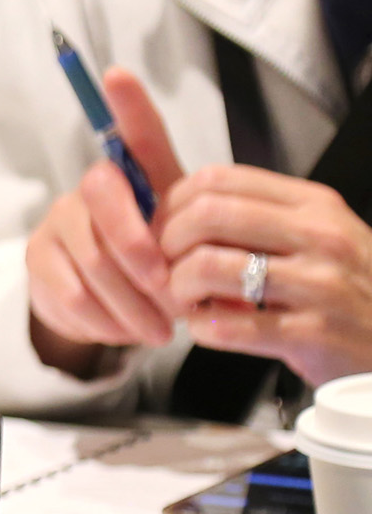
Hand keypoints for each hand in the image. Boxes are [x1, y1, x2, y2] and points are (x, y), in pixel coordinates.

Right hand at [25, 68, 184, 376]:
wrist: (103, 313)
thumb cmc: (154, 273)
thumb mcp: (184, 255)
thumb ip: (195, 249)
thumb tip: (206, 257)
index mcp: (136, 182)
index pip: (133, 136)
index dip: (126, 105)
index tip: (118, 74)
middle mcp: (91, 189)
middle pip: (103, 197)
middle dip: (139, 249)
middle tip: (171, 295)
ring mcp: (58, 221)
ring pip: (91, 255)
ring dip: (130, 302)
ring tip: (158, 330)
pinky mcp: (37, 259)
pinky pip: (71, 290)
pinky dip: (105, 320)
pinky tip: (124, 331)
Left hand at [157, 161, 371, 386]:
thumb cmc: (348, 291)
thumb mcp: (319, 237)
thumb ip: (261, 218)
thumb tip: (181, 211)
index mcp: (315, 205)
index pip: (218, 178)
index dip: (173, 203)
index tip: (165, 228)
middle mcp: (319, 237)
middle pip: (205, 215)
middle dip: (167, 244)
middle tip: (167, 267)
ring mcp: (318, 285)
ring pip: (205, 267)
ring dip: (179, 288)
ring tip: (189, 300)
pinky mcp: (311, 334)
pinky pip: (225, 325)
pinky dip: (201, 327)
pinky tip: (210, 326)